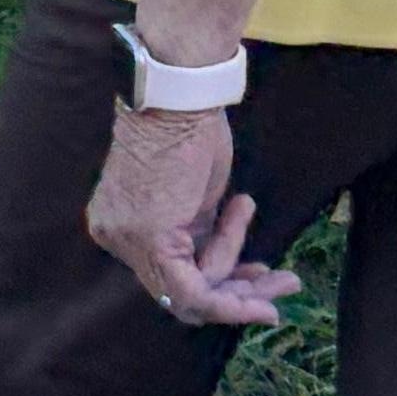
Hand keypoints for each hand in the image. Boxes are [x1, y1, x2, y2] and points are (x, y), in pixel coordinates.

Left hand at [84, 105, 298, 328]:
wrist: (182, 97)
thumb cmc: (188, 131)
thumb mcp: (192, 198)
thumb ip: (194, 235)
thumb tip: (219, 274)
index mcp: (118, 225)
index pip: (167, 279)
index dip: (218, 285)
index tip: (259, 277)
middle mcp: (115, 238)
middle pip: (179, 293)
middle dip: (235, 296)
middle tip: (281, 288)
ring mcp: (130, 242)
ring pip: (194, 294)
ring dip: (245, 286)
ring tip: (281, 272)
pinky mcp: (152, 240)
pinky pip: (196, 289)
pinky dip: (233, 298)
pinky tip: (265, 284)